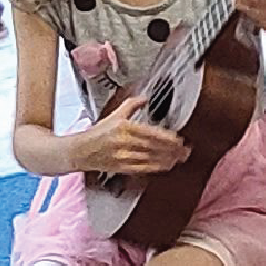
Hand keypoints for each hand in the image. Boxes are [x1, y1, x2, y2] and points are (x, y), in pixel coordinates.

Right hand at [75, 91, 191, 177]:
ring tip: (180, 157)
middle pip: (153, 147)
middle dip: (172, 149)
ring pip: (150, 158)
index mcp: (123, 127)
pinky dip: (157, 167)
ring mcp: (122, 156)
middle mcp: (123, 142)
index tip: (180, 139)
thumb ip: (131, 105)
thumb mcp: (114, 115)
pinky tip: (167, 165)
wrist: (79, 151)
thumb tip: (145, 97)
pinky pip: (143, 168)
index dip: (167, 138)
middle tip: (186, 150)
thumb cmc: (97, 133)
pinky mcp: (120, 168)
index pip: (151, 133)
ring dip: (168, 159)